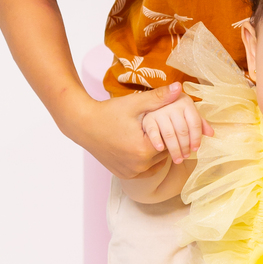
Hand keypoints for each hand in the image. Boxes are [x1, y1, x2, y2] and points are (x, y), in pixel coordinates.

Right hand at [61, 82, 207, 179]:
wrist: (83, 124)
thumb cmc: (108, 113)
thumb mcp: (135, 103)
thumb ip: (159, 98)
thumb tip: (179, 88)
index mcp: (144, 150)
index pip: (171, 141)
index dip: (170, 129)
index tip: (166, 120)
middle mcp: (139, 166)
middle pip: (164, 153)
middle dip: (165, 140)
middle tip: (160, 127)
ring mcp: (131, 173)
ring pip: (155, 163)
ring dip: (156, 151)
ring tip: (151, 135)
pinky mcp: (124, 175)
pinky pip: (144, 170)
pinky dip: (146, 160)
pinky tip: (143, 146)